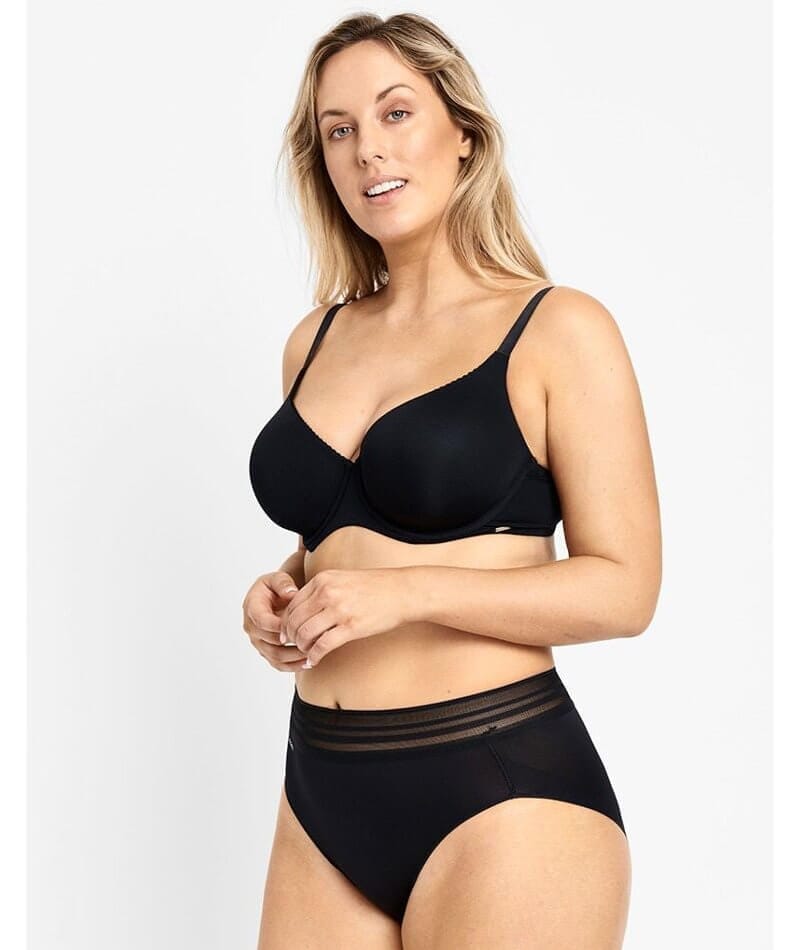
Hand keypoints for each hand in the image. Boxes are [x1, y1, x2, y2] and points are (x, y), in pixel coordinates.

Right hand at [241, 571, 308, 671]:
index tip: (301, 626)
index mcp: (252, 608)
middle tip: (313, 642)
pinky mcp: (265, 651)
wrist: (273, 597)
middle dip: (292, 642)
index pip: (263, 621)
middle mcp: (251, 627)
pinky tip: (308, 663)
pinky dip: (292, 666)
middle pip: (270, 641)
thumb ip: (283, 583)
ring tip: (313, 654)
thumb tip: (291, 594)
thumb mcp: (278, 579)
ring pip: (274, 656)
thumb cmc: (276, 587)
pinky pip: (277, 664)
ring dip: (294, 657)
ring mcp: (258, 641)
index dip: (281, 626)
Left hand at [283, 568, 410, 668]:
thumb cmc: (375, 586)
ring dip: (301, 647)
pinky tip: (314, 660)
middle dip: (291, 636)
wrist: (402, 591)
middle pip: (294, 620)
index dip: (286, 621)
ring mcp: (339, 610)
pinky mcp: (351, 627)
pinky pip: (323, 646)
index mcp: (323, 580)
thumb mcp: (342, 578)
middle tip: (293, 645)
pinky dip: (314, 656)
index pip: (292, 604)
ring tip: (305, 652)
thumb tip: (302, 609)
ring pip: (305, 634)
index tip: (288, 632)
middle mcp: (327, 593)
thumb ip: (322, 590)